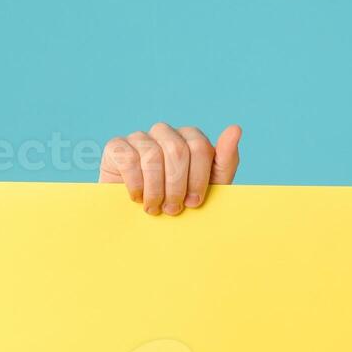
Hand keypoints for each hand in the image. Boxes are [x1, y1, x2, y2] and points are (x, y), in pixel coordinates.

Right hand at [98, 122, 241, 215]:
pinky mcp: (116, 147)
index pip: (200, 147)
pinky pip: (129, 159)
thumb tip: (236, 128)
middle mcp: (165, 133)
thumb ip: (225, 160)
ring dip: (156, 189)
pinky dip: (136, 184)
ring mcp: (140, 137)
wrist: (143, 223)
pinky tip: (137, 198)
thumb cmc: (180, 203)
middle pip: (177, 150)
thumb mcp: (210, 188)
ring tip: (155, 207)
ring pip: (153, 156)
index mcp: (190, 139)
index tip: (194, 203)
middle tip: (173, 210)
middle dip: (177, 186)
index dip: (198, 179)